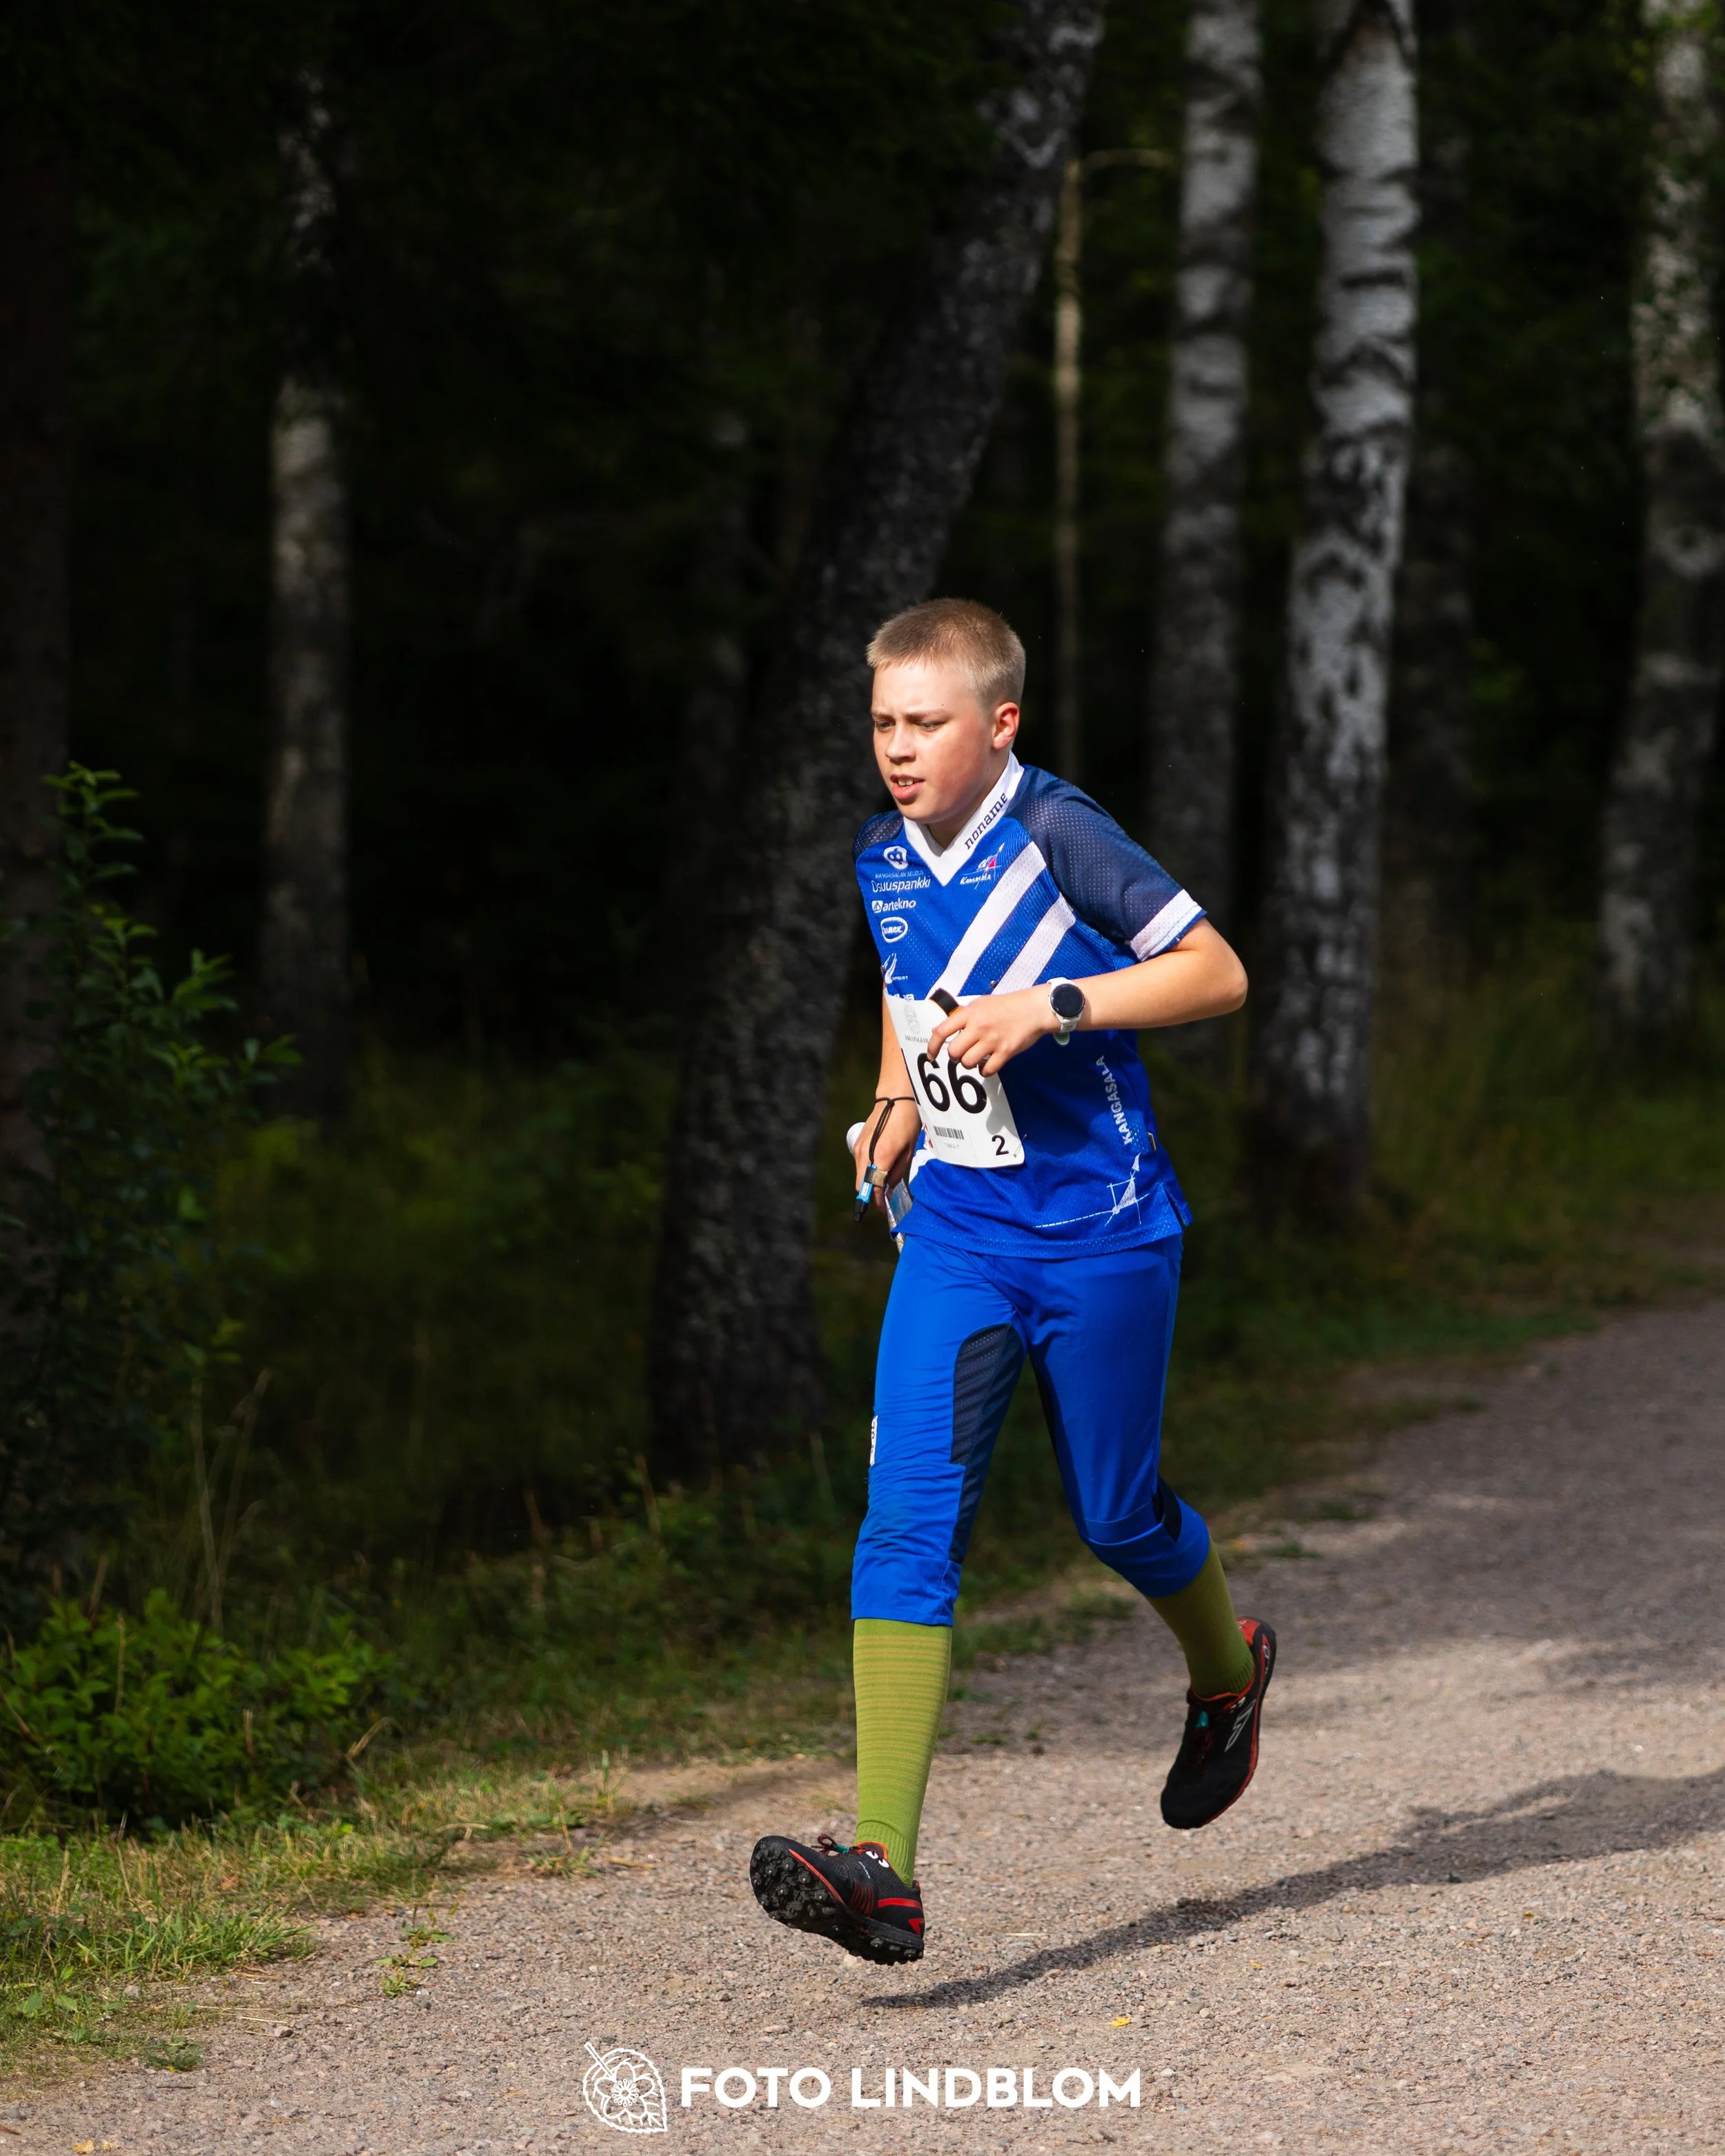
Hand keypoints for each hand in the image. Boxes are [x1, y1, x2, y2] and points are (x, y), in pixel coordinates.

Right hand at [853, 1098, 921, 1211]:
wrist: (894, 1100)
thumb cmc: (906, 1123)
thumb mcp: (908, 1151)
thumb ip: (896, 1173)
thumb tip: (887, 1189)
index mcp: (880, 1157)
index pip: (873, 1188)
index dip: (877, 1201)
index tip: (884, 1208)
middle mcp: (864, 1154)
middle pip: (861, 1184)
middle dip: (872, 1193)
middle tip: (885, 1196)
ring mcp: (858, 1148)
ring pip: (859, 1175)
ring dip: (869, 1181)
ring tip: (885, 1180)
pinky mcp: (857, 1144)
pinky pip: (860, 1165)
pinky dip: (867, 1171)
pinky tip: (880, 1166)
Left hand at [927, 986, 1061, 1075]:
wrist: (1033, 1009)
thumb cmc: (1006, 1006)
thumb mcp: (980, 1004)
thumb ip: (961, 1017)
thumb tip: (939, 1030)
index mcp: (970, 1013)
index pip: (942, 1031)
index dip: (933, 1046)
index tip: (931, 1055)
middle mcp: (979, 1027)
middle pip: (954, 1052)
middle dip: (955, 1056)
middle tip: (963, 1053)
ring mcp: (992, 1040)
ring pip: (968, 1063)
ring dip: (969, 1063)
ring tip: (977, 1056)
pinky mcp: (1005, 1051)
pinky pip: (986, 1070)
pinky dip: (984, 1070)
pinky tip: (988, 1063)